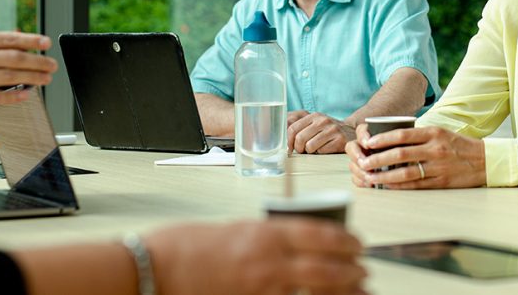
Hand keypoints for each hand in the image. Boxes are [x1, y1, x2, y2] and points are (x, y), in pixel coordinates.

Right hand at [0, 0, 57, 113]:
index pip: (8, 38)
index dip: (31, 41)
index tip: (46, 43)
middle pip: (14, 58)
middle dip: (38, 61)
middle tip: (53, 64)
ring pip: (8, 77)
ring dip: (32, 77)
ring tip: (46, 79)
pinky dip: (13, 95)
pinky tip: (26, 94)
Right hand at [148, 219, 366, 294]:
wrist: (154, 269)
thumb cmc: (185, 245)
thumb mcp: (233, 229)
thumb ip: (263, 236)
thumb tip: (289, 241)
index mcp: (264, 233)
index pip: (320, 234)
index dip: (345, 241)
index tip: (357, 243)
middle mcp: (269, 262)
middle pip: (326, 267)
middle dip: (351, 270)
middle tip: (363, 270)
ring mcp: (262, 289)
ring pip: (316, 293)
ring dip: (341, 291)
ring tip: (355, 290)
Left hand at [287, 111, 355, 153]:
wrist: (351, 133)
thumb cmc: (328, 131)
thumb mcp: (315, 125)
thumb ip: (301, 129)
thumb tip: (284, 140)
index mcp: (314, 116)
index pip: (293, 128)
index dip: (288, 141)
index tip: (289, 149)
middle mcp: (322, 120)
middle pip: (300, 139)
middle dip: (299, 149)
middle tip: (303, 151)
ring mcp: (332, 129)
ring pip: (310, 146)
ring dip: (311, 151)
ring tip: (316, 149)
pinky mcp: (339, 140)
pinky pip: (321, 151)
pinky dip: (321, 153)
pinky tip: (326, 149)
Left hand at [345, 124, 485, 188]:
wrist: (485, 161)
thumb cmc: (457, 145)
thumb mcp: (440, 132)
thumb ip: (418, 135)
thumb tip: (390, 138)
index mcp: (433, 133)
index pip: (403, 134)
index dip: (383, 139)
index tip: (368, 143)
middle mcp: (435, 149)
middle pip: (400, 154)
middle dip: (378, 158)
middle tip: (363, 162)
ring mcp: (438, 167)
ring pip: (406, 172)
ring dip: (385, 176)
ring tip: (370, 177)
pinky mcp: (441, 182)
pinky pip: (416, 185)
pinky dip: (399, 186)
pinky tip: (387, 185)